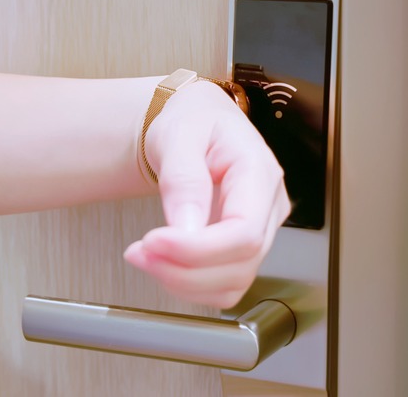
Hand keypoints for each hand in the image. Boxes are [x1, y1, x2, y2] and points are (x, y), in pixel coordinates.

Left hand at [123, 80, 289, 308]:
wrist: (195, 123)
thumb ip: (184, 179)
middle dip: (182, 269)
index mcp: (260, 172)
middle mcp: (269, 207)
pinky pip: (224, 286)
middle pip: (241, 264)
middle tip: (138, 251)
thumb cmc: (192, 121)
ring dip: (183, 282)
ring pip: (233, 284)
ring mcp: (261, 231)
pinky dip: (189, 285)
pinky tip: (163, 264)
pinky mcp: (243, 249)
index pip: (245, 233)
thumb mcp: (179, 135)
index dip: (198, 250)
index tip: (152, 242)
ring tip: (144, 255)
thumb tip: (186, 229)